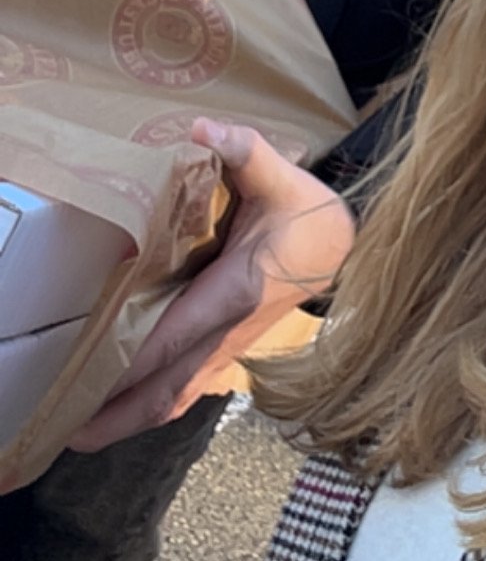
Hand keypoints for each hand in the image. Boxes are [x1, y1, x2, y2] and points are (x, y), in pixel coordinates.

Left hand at [67, 118, 355, 450]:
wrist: (343, 247)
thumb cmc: (307, 214)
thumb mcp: (281, 176)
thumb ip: (244, 151)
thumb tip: (205, 129)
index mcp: (236, 293)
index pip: (173, 335)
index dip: (130, 361)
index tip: (90, 376)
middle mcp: (229, 332)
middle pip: (166, 387)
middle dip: (116, 411)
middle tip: (67, 426)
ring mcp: (230, 349)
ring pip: (174, 399)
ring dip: (127, 419)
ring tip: (81, 431)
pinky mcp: (229, 353)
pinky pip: (185, 392)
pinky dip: (150, 408)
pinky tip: (121, 414)